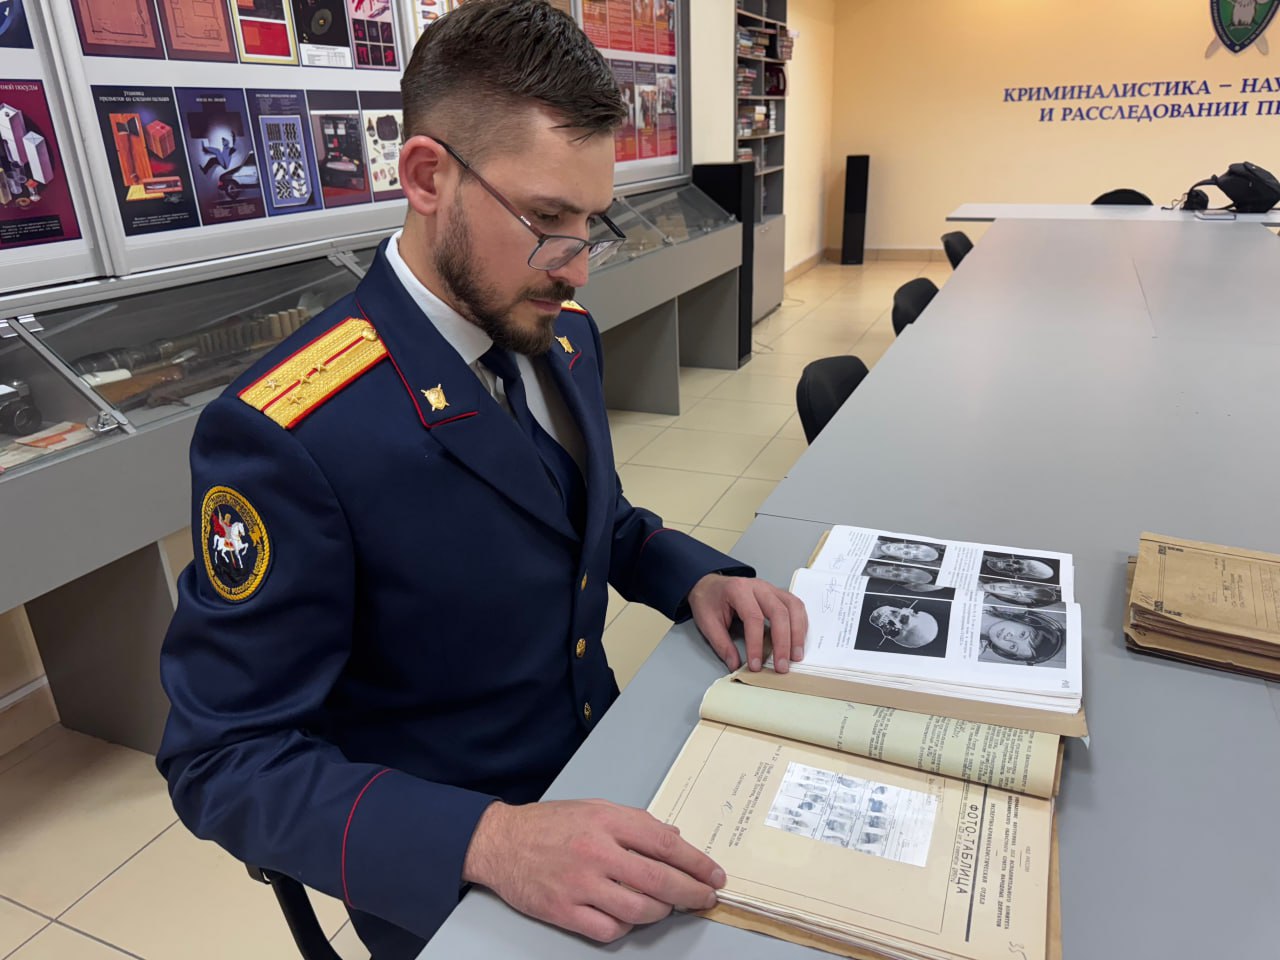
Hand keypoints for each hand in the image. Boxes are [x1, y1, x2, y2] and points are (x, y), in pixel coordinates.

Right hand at [462, 799, 725, 941]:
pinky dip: (626, 927)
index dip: (696, 862)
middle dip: (691, 893)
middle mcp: (596, 852)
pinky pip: (609, 929)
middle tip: (705, 899)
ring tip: (665, 907)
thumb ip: (635, 822)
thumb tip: (673, 836)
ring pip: (639, 910)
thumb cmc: (549, 823)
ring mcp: (580, 884)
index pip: (665, 843)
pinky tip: (628, 918)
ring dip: (660, 912)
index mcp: (607, 821)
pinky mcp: (564, 911)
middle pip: (659, 880)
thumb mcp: (595, 808)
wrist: (501, 842)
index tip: (714, 875)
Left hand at [688, 574, 807, 673]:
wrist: (709, 584)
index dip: (756, 644)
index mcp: (738, 590)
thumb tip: (735, 665)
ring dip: (797, 633)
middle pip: (779, 612)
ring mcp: (771, 588)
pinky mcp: (778, 594)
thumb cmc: (709, 601)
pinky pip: (796, 606)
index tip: (756, 665)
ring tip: (795, 656)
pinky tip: (798, 640)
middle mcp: (758, 586)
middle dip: (783, 642)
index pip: (753, 618)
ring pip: (793, 607)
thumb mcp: (707, 622)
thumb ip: (722, 644)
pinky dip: (800, 624)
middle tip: (782, 666)